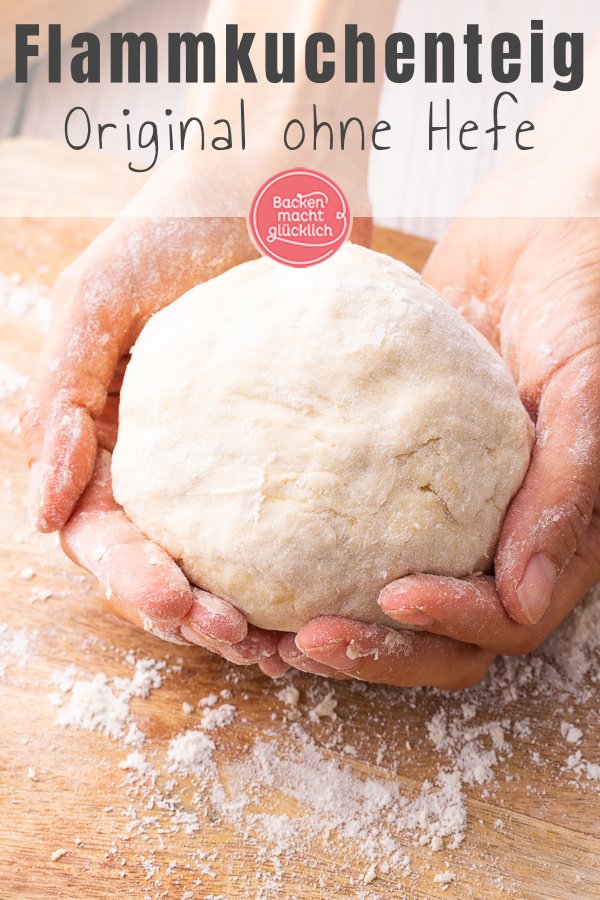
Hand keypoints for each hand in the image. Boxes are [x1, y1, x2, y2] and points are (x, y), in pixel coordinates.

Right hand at [20, 142, 369, 673]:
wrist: (279, 171)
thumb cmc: (180, 220)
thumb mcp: (99, 295)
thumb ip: (61, 395)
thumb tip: (39, 513)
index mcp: (104, 433)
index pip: (99, 532)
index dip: (130, 579)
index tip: (179, 602)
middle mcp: (160, 459)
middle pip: (157, 565)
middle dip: (189, 615)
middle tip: (242, 639)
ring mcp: (225, 461)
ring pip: (220, 562)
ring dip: (243, 613)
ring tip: (284, 644)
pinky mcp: (286, 450)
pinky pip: (287, 525)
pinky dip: (298, 572)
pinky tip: (328, 599)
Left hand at [280, 217, 599, 687]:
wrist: (538, 228)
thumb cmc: (581, 298)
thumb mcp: (586, 387)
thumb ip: (568, 489)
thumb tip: (527, 601)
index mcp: (555, 531)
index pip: (504, 619)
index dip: (449, 625)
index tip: (391, 596)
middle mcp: (500, 532)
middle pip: (442, 631)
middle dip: (379, 649)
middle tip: (301, 642)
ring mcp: (450, 506)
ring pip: (395, 595)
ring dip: (340, 620)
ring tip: (265, 625)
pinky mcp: (400, 470)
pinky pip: (359, 524)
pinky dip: (316, 552)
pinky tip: (261, 545)